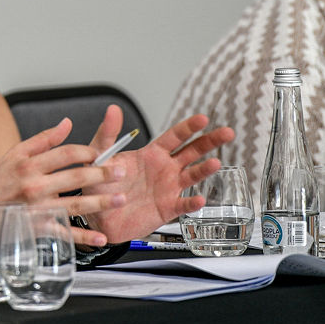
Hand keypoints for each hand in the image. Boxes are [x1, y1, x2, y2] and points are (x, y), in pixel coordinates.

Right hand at [0, 118, 125, 247]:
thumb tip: (67, 123)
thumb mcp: (15, 154)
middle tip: (121, 172)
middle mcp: (34, 185)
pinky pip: (64, 233)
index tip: (100, 153)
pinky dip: (84, 237)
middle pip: (76, 176)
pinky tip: (101, 237)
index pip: (66, 153)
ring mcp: (37, 209)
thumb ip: (43, 139)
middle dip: (103, 174)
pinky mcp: (37, 229)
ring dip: (101, 202)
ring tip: (120, 198)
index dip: (87, 151)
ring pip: (75, 204)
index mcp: (29, 164)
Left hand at [82, 105, 235, 242]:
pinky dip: (192, 203)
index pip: (174, 137)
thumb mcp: (100, 155)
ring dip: (205, 169)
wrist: (97, 214)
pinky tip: (200, 199)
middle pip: (192, 152)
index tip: (203, 118)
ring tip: (215, 162)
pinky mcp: (167, 209)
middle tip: (227, 132)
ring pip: (192, 176)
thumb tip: (113, 109)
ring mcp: (168, 189)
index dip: (188, 127)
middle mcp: (164, 169)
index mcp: (151, 154)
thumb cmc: (99, 183)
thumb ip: (108, 133)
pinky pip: (183, 205)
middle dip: (210, 142)